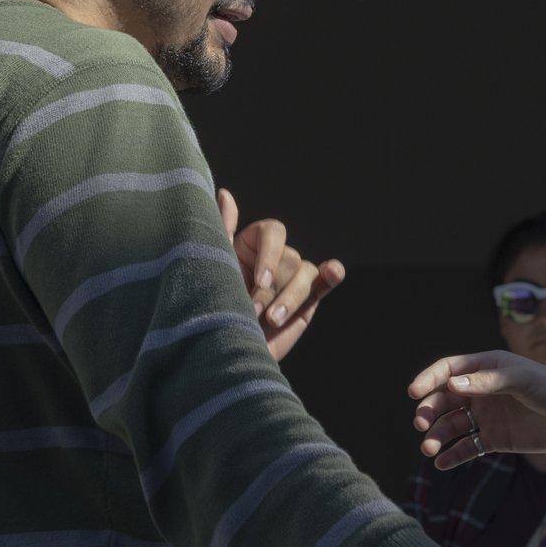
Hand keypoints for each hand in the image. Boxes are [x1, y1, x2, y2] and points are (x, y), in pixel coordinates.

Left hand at [219, 188, 346, 363]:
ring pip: (305, 274)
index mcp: (251, 245)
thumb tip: (224, 193)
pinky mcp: (307, 300)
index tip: (260, 281)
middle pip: (289, 257)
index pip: (273, 233)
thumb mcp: (213, 267)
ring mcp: (292, 279)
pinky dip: (332, 274)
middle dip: (273, 288)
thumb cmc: (212, 310)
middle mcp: (274, 259)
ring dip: (291, 297)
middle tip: (254, 310)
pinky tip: (333, 271)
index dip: (270, 254)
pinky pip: (324, 282)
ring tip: (273, 320)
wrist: (222, 352)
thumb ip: (222, 231)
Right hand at [409, 351, 545, 468]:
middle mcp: (483, 390)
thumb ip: (487, 382)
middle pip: (444, 399)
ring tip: (429, 448)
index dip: (428, 379)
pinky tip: (440, 462)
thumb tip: (452, 385)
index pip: (449, 370)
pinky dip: (453, 454)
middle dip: (429, 411)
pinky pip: (468, 447)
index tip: (413, 393)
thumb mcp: (523, 381)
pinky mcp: (497, 440)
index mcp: (488, 367)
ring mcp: (489, 416)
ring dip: (438, 435)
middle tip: (421, 425)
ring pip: (453, 425)